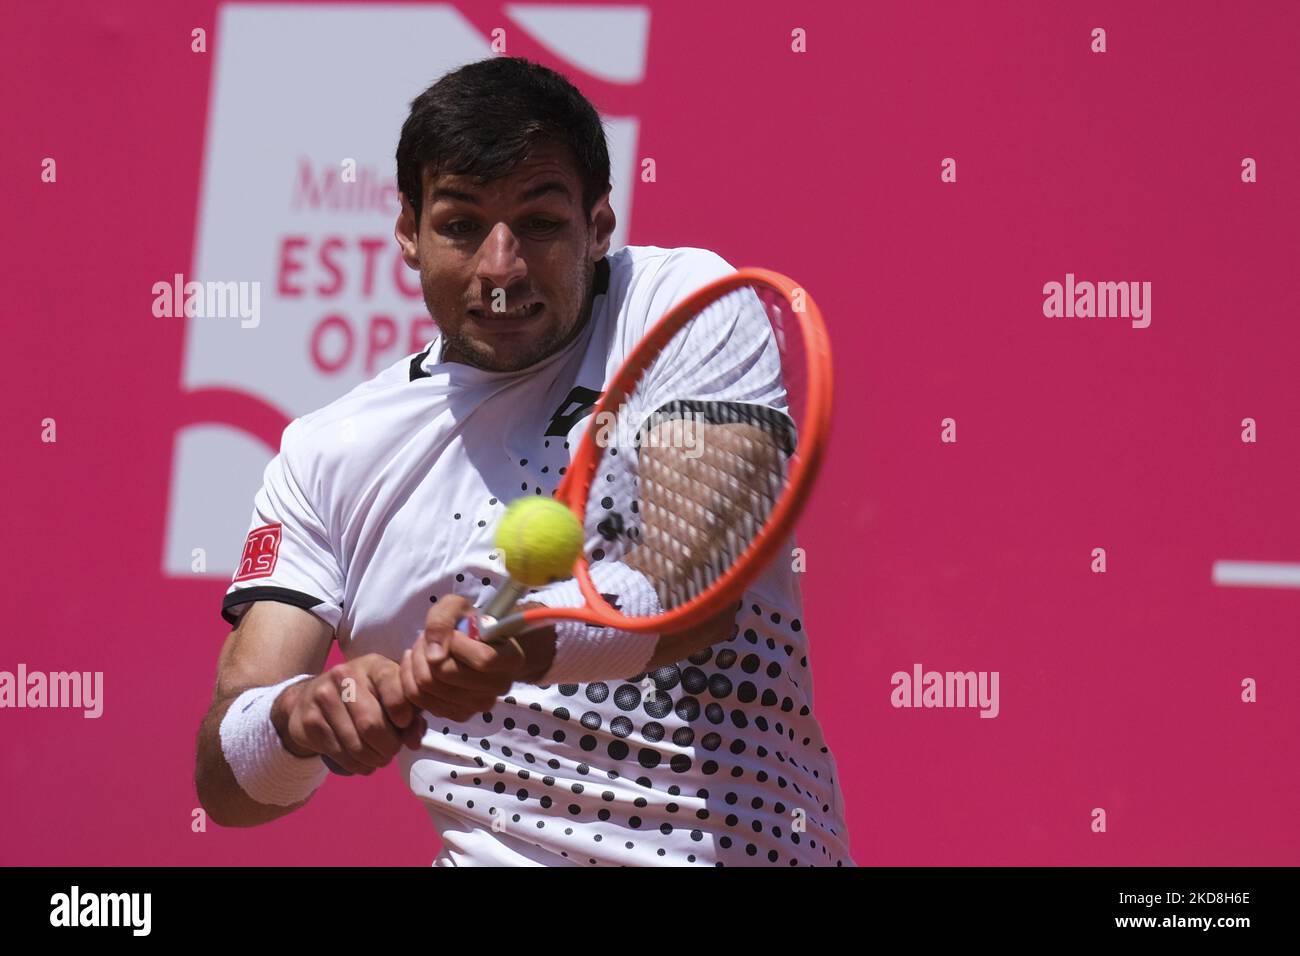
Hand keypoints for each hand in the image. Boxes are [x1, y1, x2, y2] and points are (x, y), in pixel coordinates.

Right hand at [270, 654, 426, 775]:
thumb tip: (414, 741)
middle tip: (392, 751)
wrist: (311, 698)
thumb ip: (411, 714)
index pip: (392, 684)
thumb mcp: (390, 696)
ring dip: (373, 759)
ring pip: (356, 744)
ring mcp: (323, 697)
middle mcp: (345, 676)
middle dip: (389, 746)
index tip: (405, 724)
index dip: (403, 711)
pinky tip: (361, 761)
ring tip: (378, 758)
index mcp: (373, 665)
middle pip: (371, 724)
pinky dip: (356, 765)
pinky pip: (339, 753)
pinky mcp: (309, 721)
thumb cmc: (365, 697)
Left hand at [400, 595, 528, 721]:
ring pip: (429, 688)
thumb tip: (434, 657)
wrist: (473, 645)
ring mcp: (479, 705)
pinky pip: (420, 700)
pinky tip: (418, 665)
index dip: (457, 644)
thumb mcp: (457, 607)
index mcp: (511, 659)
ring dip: (416, 663)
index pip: (483, 659)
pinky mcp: (459, 715)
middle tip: (426, 639)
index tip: (453, 632)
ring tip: (422, 649)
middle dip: (426, 651)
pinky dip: (410, 679)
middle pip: (448, 675)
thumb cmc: (469, 624)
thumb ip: (443, 620)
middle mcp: (499, 687)